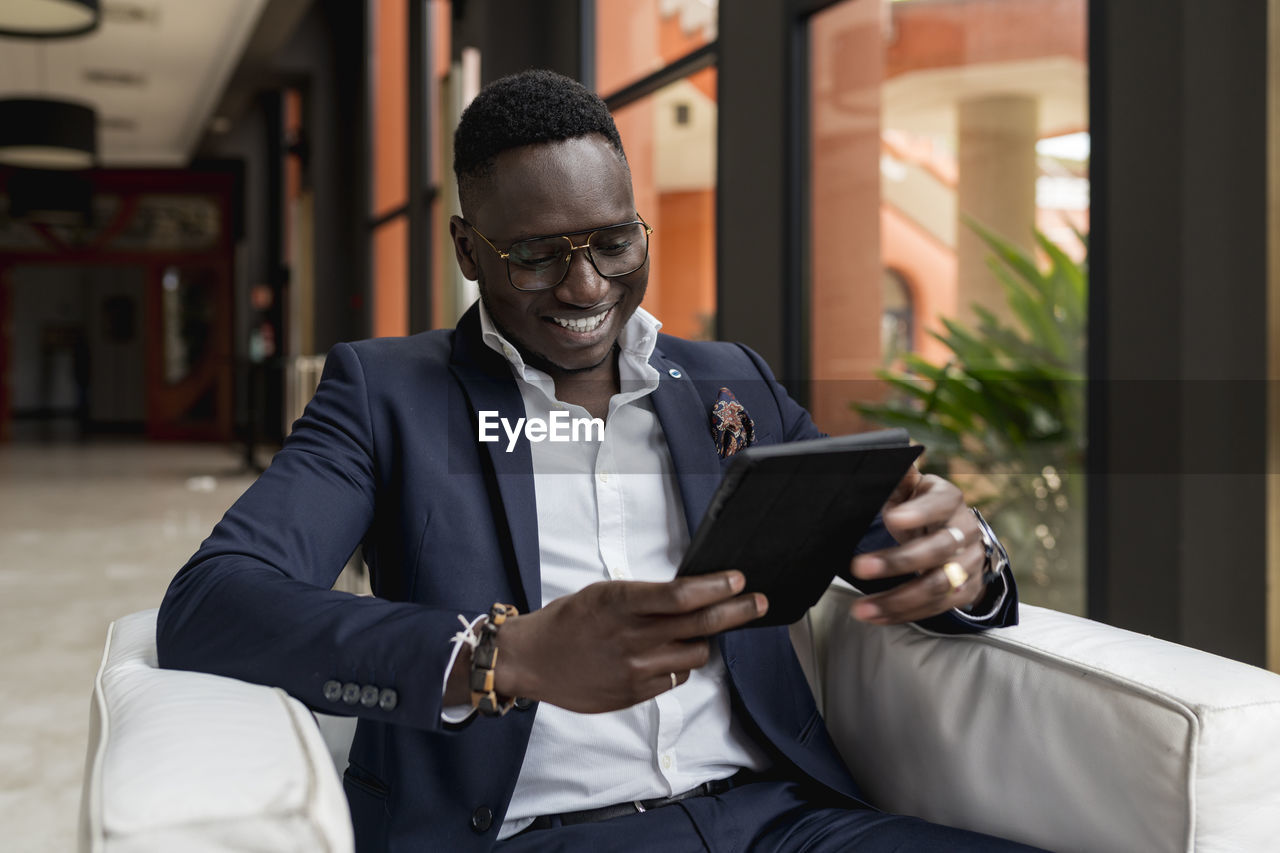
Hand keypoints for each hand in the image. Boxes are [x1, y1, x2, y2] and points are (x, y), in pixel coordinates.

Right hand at [490, 571, 766, 712]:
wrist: (533, 660)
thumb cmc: (568, 621)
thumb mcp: (603, 594)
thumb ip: (644, 597)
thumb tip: (690, 595)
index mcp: (621, 603)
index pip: (681, 596)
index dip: (716, 588)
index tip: (737, 581)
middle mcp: (632, 637)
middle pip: (700, 624)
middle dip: (737, 611)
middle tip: (758, 602)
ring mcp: (635, 669)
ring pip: (694, 654)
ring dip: (701, 640)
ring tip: (693, 632)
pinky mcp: (635, 693)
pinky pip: (676, 677)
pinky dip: (678, 664)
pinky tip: (665, 655)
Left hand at [848, 467, 987, 623]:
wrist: (955, 532)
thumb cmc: (919, 506)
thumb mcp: (909, 487)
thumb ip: (897, 474)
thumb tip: (887, 452)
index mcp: (947, 499)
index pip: (938, 503)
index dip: (917, 512)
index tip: (890, 518)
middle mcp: (964, 531)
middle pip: (937, 549)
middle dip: (898, 561)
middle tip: (860, 566)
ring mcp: (968, 564)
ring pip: (937, 585)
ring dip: (897, 599)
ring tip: (861, 608)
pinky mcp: (965, 591)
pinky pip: (935, 607)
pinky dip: (903, 613)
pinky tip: (875, 616)